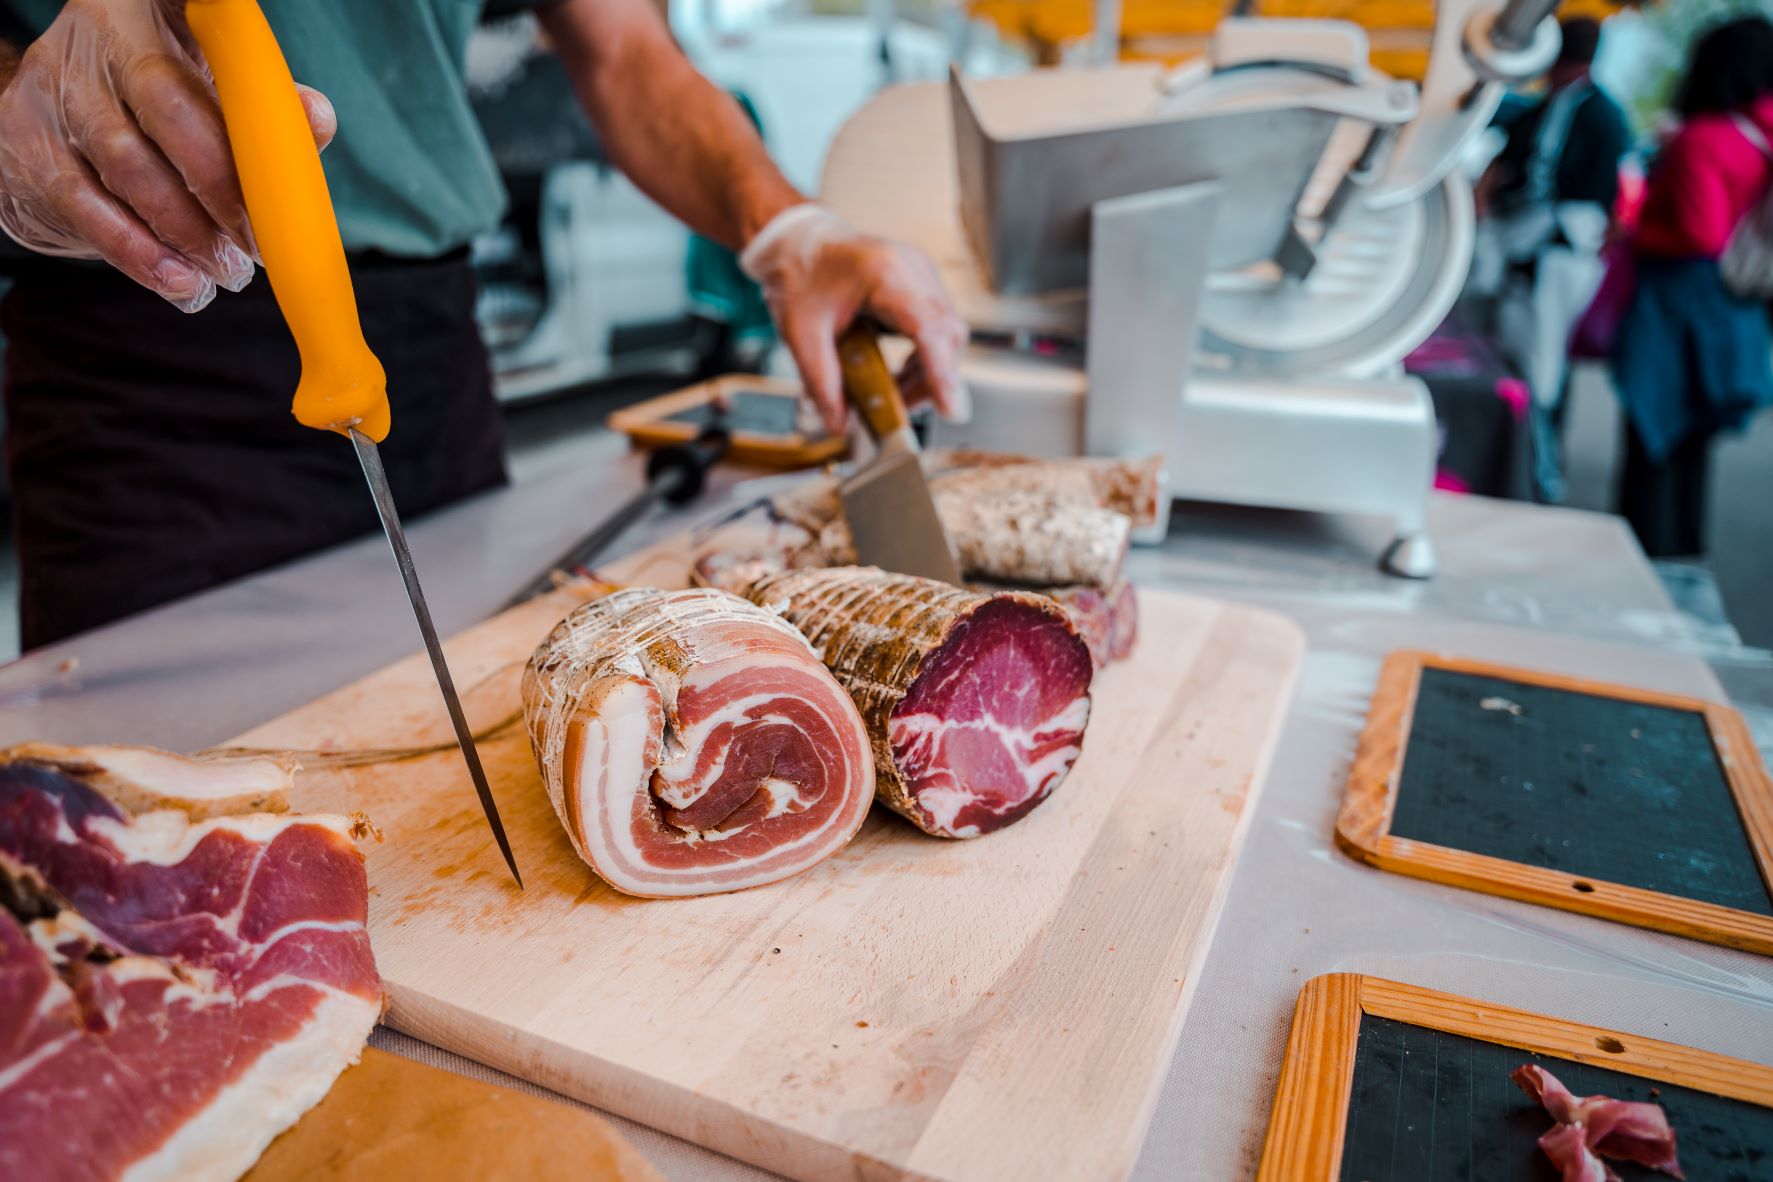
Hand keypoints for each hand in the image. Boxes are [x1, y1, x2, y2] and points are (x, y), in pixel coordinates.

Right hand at [0, 0, 334, 311]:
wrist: (57, 102)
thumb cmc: (154, 92)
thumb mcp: (205, 79)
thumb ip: (259, 105)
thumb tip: (315, 121)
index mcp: (141, 20)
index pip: (191, 80)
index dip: (237, 148)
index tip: (279, 203)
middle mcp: (90, 52)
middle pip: (160, 121)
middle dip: (217, 197)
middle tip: (255, 253)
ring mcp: (51, 99)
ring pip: (123, 173)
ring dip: (182, 237)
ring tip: (225, 274)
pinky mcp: (25, 148)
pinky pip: (84, 211)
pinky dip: (138, 255)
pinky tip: (178, 282)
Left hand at [740, 204, 969, 434]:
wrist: (797, 241)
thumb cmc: (799, 275)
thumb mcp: (801, 334)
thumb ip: (821, 382)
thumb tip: (839, 424)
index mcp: (884, 274)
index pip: (927, 328)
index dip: (941, 372)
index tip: (951, 409)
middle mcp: (913, 269)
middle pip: (946, 335)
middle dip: (932, 380)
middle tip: (899, 409)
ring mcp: (922, 274)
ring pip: (948, 333)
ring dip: (929, 371)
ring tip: (895, 394)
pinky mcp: (921, 284)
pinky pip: (938, 326)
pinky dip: (924, 356)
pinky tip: (899, 373)